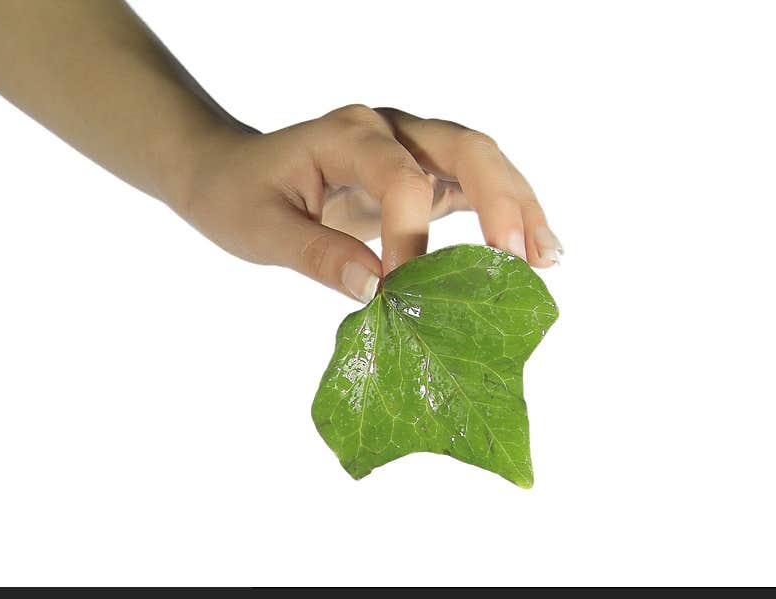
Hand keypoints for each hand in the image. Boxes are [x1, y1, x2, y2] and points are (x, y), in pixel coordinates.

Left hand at [175, 104, 562, 302]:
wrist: (230, 172)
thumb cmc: (239, 195)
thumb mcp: (262, 229)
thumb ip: (317, 255)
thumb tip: (375, 292)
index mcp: (347, 134)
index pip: (401, 177)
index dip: (411, 236)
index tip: (402, 291)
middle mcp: (387, 129)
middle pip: (465, 148)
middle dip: (501, 203)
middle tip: (524, 259)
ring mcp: (408, 146)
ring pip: (480, 162)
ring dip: (517, 206)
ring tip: (546, 258)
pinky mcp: (418, 172)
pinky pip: (470, 185)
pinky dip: (502, 214)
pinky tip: (525, 250)